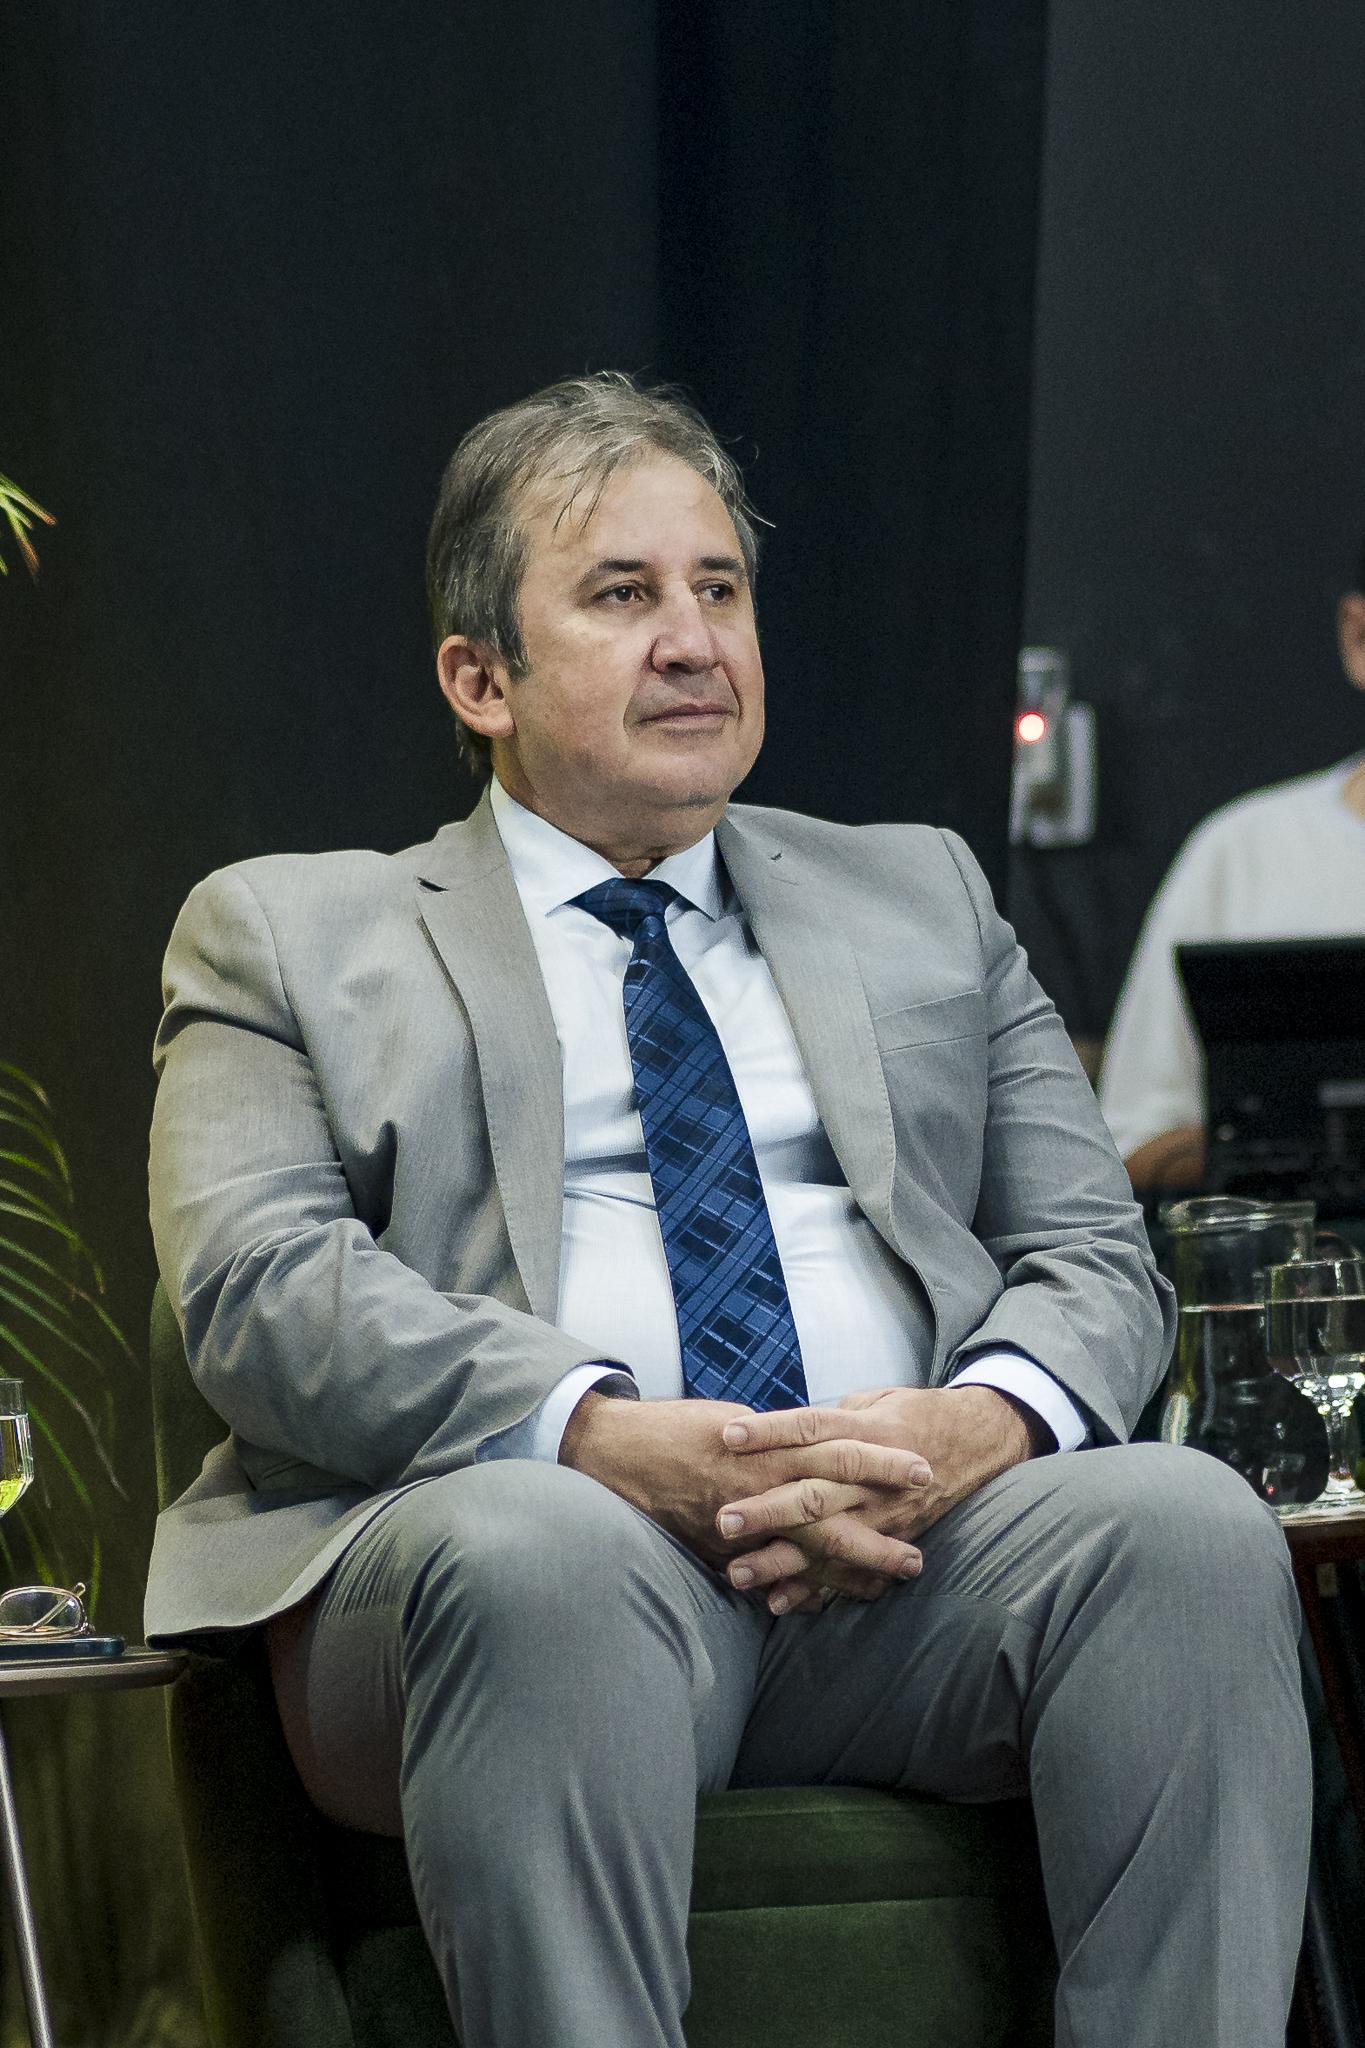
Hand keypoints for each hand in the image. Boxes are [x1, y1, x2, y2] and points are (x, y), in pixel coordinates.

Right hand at [559, 1392, 930, 1597]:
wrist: (618, 1451)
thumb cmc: (678, 1427)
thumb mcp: (737, 1421)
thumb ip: (778, 1441)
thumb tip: (812, 1448)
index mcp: (770, 1445)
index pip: (839, 1452)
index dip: (882, 1463)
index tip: (922, 1470)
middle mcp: (759, 1486)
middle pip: (833, 1512)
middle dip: (879, 1533)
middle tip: (918, 1554)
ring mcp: (740, 1524)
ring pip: (804, 1551)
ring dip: (848, 1571)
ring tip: (884, 1587)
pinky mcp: (719, 1550)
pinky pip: (766, 1574)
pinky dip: (796, 1589)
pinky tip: (824, 1604)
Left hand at [717, 1385, 1044, 1612]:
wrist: (978, 1441)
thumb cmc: (915, 1414)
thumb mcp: (874, 1401)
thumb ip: (829, 1420)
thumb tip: (779, 1432)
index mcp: (867, 1431)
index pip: (812, 1428)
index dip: (772, 1431)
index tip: (728, 1435)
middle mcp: (873, 1478)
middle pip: (815, 1493)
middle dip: (769, 1509)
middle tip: (724, 1521)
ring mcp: (883, 1514)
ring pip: (828, 1541)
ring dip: (782, 1561)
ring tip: (737, 1574)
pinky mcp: (893, 1539)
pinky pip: (852, 1571)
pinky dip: (816, 1590)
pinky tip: (779, 1603)